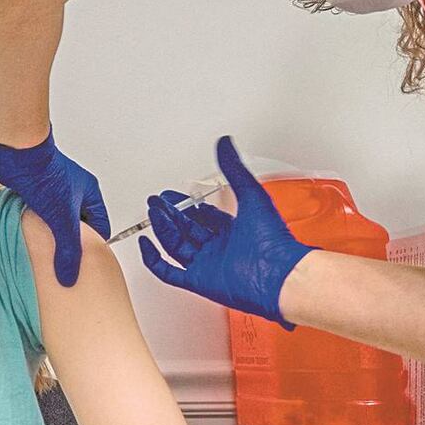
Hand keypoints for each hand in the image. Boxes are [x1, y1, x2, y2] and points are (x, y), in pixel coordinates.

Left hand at [0, 126, 110, 286]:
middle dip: (71, 242)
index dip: (94, 246)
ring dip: (51, 233)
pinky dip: (35, 225)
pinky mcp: (33, 190)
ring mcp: (52, 190)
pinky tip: (30, 238)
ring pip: (56, 219)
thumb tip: (69, 276)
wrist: (17, 153)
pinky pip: (38, 214)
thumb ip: (67, 249)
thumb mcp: (63, 218)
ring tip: (48, 253)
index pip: (100, 226)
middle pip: (78, 224)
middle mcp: (73, 191)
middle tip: (66, 262)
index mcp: (89, 193)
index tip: (86, 264)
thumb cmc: (45, 174)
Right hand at [138, 136, 314, 328]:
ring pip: (177, 245)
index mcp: (235, 229)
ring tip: (153, 211)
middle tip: (158, 202)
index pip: (207, 216)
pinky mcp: (199, 280)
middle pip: (188, 229)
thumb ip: (234, 168)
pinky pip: (170, 272)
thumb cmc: (272, 240)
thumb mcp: (251, 193)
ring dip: (163, 228)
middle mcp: (221, 247)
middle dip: (172, 214)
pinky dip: (155, 259)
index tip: (178, 196)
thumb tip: (225, 144)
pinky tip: (147, 244)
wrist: (278, 274)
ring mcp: (209, 264)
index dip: (192, 205)